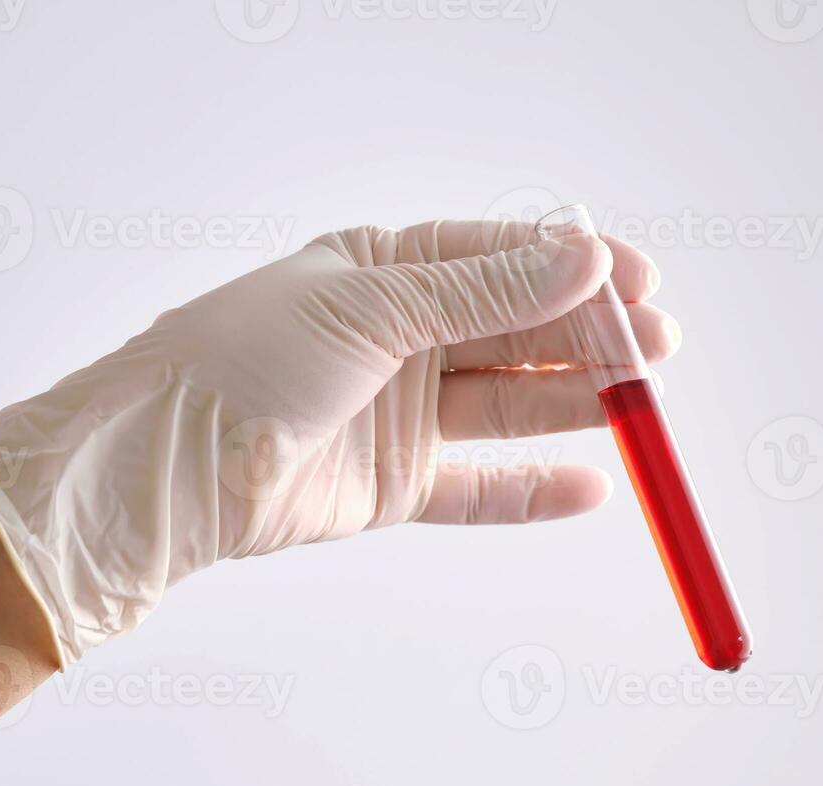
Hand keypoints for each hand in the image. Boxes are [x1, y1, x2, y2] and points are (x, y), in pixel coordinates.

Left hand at [0, 219, 679, 666]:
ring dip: (577, 401)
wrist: (165, 470)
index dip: (574, 270)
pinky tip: (592, 482)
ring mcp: (399, 414)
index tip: (640, 279)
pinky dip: (536, 489)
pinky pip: (482, 488)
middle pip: (516, 332)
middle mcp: (398, 338)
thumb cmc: (242, 362)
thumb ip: (485, 293)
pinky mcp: (395, 487)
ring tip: (643, 404)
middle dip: (590, 337)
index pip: (501, 259)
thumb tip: (584, 260)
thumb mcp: (373, 306)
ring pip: (510, 403)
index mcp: (384, 269)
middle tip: (657, 347)